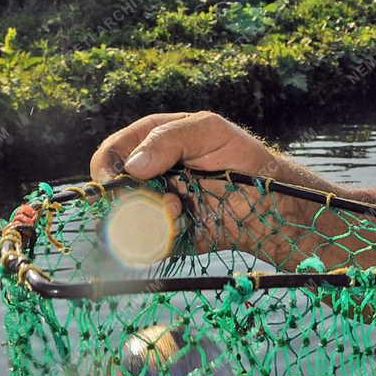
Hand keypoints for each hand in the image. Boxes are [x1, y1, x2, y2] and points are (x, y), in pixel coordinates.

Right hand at [89, 111, 279, 252]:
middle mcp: (145, 178)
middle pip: (110, 191)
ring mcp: (153, 208)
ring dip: (144, 217)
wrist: (269, 202)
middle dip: (125, 196)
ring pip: (122, 220)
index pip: (111, 153)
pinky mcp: (165, 236)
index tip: (113, 179)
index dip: (105, 165)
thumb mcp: (208, 131)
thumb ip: (169, 138)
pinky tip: (183, 225)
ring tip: (179, 208)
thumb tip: (132, 166)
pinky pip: (144, 245)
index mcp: (149, 144)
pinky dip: (155, 240)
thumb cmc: (241, 157)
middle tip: (158, 195)